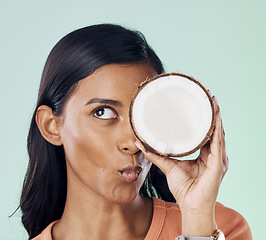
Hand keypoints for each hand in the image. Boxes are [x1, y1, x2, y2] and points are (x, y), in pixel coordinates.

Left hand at [135, 96, 228, 235]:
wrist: (190, 205)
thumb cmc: (183, 188)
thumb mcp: (168, 166)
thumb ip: (155, 154)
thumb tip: (139, 142)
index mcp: (205, 154)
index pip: (206, 133)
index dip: (204, 119)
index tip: (199, 104)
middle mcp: (214, 154)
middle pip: (214, 130)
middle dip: (212, 113)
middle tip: (208, 96)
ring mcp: (218, 159)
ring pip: (218, 133)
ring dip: (216, 117)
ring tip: (212, 101)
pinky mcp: (218, 164)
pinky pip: (218, 143)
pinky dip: (217, 130)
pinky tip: (215, 118)